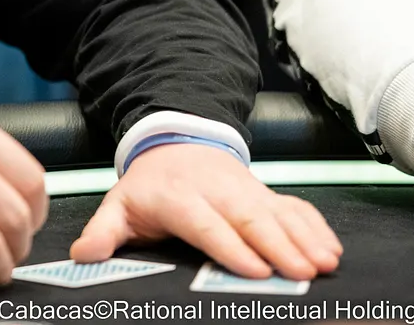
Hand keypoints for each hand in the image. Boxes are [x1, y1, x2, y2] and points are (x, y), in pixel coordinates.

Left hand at [71, 144, 341, 279]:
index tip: (255, 270)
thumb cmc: (148, 187)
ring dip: (303, 237)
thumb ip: (103, 232)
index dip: (230, 246)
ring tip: (325, 263)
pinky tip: (330, 248)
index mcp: (177, 197)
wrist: (173, 142)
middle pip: (249, 218)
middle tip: (301, 272)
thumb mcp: (118, 205)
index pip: (205, 224)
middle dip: (278, 245)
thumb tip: (82, 254)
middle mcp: (216, 191)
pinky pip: (294, 206)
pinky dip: (314, 226)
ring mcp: (245, 189)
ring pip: (278, 212)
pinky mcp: (265, 191)